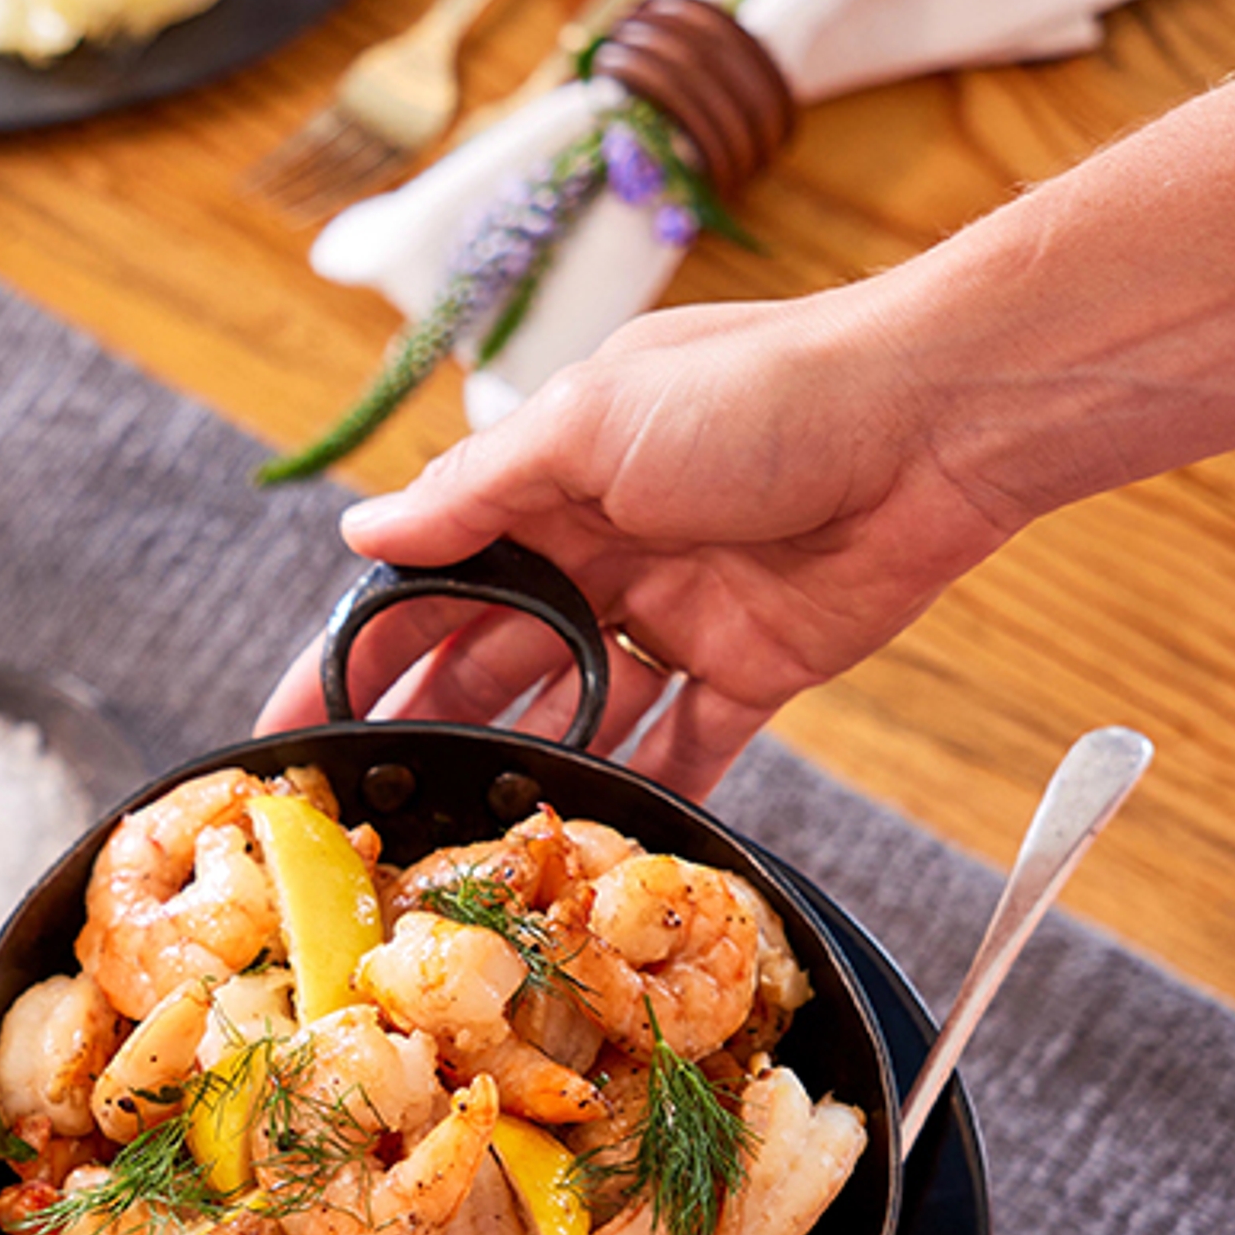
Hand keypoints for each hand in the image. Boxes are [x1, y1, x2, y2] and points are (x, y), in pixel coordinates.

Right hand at [254, 292, 1039, 795]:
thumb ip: (478, 491)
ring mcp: (677, 613)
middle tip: (366, 809)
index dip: (359, 654)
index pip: (427, 580)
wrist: (939, 417)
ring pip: (578, 709)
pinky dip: (645, 789)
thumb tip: (364, 529)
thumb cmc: (764, 391)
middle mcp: (603, 548)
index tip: (295, 728)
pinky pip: (686, 744)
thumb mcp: (592, 425)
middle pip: (491, 659)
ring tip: (466, 842)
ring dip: (527, 765)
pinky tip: (595, 843)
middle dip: (429, 730)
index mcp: (551, 479)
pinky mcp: (755, 665)